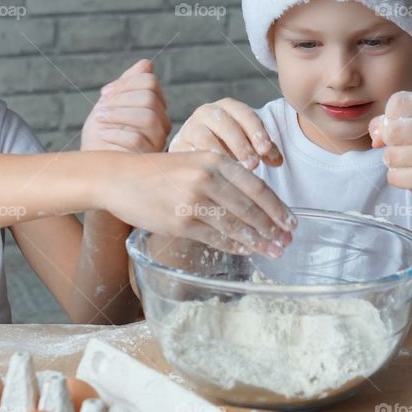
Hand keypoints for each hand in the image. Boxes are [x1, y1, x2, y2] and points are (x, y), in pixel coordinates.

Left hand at [81, 59, 170, 152]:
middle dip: (120, 99)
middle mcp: (161, 124)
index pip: (150, 83)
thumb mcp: (109, 105)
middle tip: (100, 109)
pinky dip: (116, 133)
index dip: (124, 84)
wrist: (91, 166)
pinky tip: (103, 133)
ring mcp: (157, 143)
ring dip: (118, 114)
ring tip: (100, 119)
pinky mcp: (148, 160)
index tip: (104, 94)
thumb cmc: (99, 137)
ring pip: (148, 117)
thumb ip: (127, 84)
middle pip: (149, 98)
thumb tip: (147, 64)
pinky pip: (137, 139)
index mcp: (154, 107)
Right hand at [103, 151, 296, 257]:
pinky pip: (215, 237)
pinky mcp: (180, 222)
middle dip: (272, 228)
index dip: (277, 207)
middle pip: (250, 208)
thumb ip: (222, 179)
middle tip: (287, 241)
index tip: (291, 222)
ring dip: (258, 240)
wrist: (120, 178)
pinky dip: (234, 246)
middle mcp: (206, 178)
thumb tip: (254, 205)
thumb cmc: (159, 173)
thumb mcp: (194, 163)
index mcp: (214, 160)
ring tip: (273, 251)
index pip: (256, 186)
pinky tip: (247, 251)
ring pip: (235, 225)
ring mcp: (193, 201)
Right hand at [168, 98, 282, 169]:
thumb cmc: (225, 146)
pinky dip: (204, 166)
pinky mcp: (178, 145)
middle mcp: (207, 112)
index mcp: (227, 107)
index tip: (266, 151)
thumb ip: (262, 149)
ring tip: (236, 172)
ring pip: (206, 138)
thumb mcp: (246, 143)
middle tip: (254, 165)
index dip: (257, 132)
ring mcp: (190, 127)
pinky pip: (191, 154)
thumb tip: (278, 161)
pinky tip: (216, 178)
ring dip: (223, 155)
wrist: (191, 152)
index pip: (245, 114)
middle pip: (226, 124)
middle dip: (241, 145)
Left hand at [368, 91, 411, 199]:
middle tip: (402, 144)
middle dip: (388, 140)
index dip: (389, 116)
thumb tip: (376, 140)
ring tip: (408, 159)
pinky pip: (393, 177)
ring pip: (390, 156)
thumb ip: (386, 121)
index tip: (399, 123)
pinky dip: (397, 177)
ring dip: (392, 160)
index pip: (396, 103)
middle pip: (390, 131)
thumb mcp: (411, 121)